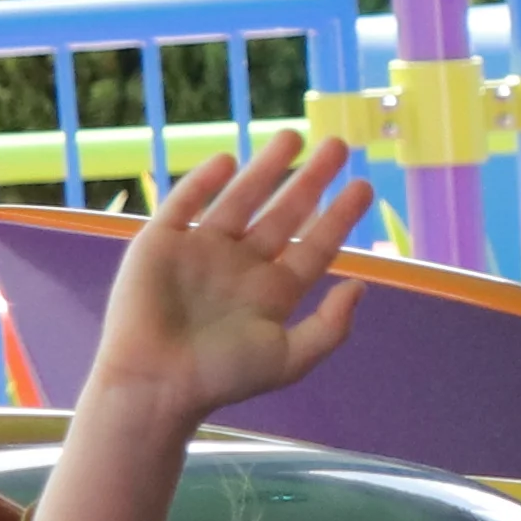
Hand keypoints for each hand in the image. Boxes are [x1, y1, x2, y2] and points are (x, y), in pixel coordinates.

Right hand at [84, 134, 366, 425]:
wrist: (156, 383)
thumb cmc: (223, 377)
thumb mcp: (291, 358)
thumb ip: (332, 326)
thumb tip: (361, 287)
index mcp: (274, 291)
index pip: (315, 244)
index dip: (339, 216)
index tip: (364, 186)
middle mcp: (242, 265)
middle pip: (284, 213)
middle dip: (311, 180)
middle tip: (339, 146)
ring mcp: (202, 251)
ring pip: (241, 199)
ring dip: (266, 168)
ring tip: (293, 137)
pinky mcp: (161, 243)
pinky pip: (185, 204)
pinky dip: (204, 182)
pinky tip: (228, 160)